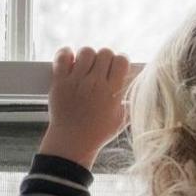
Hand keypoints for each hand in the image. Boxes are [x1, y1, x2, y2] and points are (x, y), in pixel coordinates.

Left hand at [38, 47, 131, 168]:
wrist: (71, 143)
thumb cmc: (97, 133)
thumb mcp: (120, 119)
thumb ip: (128, 101)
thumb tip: (136, 87)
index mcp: (111, 91)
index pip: (121, 60)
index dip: (121, 61)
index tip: (117, 68)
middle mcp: (94, 84)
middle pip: (104, 53)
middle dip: (105, 59)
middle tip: (101, 70)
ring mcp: (75, 81)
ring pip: (85, 52)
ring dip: (88, 57)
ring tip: (86, 67)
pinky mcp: (59, 82)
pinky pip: (62, 57)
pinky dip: (66, 54)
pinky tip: (70, 61)